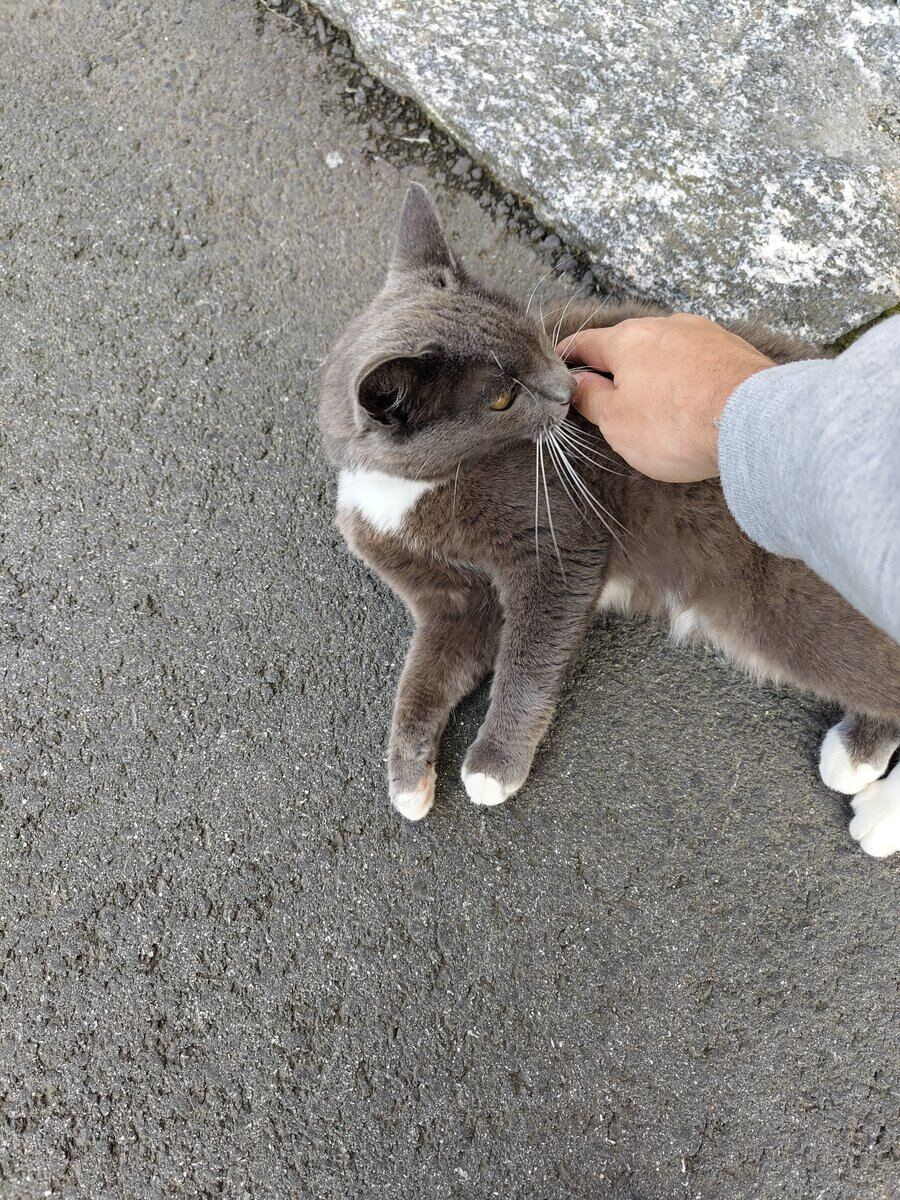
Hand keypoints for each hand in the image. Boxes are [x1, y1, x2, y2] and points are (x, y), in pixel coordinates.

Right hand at [556, 313, 773, 481]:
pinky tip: (692, 403)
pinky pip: (699, 363)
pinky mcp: (734, 351)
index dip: (568, 357)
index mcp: (628, 339)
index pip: (585, 343)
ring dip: (655, 374)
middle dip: (617, 369)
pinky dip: (688, 379)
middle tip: (609, 399)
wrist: (754, 421)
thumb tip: (578, 386)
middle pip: (629, 346)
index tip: (559, 366)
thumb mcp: (616, 421)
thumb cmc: (677, 424)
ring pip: (666, 352)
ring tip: (657, 406)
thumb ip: (591, 400)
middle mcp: (666, 325)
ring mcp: (704, 334)